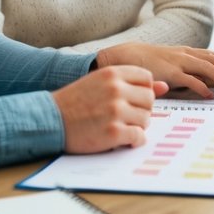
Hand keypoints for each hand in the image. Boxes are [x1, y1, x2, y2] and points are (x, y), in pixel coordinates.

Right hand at [52, 65, 169, 153]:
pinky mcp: (113, 132)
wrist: (49, 119)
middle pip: (150, 100)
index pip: (147, 79)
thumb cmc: (75, 102)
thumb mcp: (101, 83)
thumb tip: (165, 86)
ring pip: (146, 119)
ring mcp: (115, 111)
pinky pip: (139, 136)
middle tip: (125, 117)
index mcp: (113, 73)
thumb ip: (131, 82)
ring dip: (137, 126)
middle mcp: (116, 89)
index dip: (142, 91)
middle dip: (141, 110)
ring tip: (120, 127)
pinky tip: (121, 139)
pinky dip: (134, 141)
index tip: (130, 100)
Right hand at [97, 43, 213, 97]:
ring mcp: (178, 61)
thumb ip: (189, 73)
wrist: (125, 56)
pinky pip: (190, 79)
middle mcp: (187, 54)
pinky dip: (202, 87)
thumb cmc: (150, 64)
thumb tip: (209, 86)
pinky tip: (211, 95)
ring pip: (209, 68)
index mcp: (189, 52)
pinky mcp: (169, 72)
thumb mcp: (173, 66)